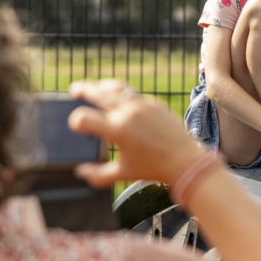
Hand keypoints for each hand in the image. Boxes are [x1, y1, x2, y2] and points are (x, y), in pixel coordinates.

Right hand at [67, 80, 202, 187]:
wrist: (185, 160)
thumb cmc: (154, 168)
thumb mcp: (124, 173)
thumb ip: (99, 174)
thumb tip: (80, 172)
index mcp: (118, 130)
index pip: (85, 118)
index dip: (76, 121)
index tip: (76, 124)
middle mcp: (129, 113)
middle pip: (99, 94)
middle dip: (84, 90)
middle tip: (74, 89)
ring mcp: (143, 105)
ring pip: (117, 88)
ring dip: (103, 86)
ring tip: (95, 87)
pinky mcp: (155, 103)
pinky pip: (134, 94)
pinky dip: (122, 93)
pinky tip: (118, 97)